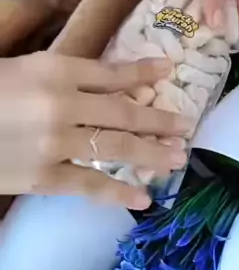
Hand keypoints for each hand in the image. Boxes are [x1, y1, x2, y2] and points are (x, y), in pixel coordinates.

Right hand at [0, 53, 189, 208]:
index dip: (142, 75)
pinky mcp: (43, 178)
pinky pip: (89, 186)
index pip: (110, 74)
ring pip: (115, 149)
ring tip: (177, 157)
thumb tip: (109, 85)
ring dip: (151, 154)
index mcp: (53, 70)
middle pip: (122, 113)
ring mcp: (55, 144)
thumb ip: (65, 76)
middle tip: (185, 126)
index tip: (168, 73)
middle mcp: (61, 105)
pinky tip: (144, 198)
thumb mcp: (23, 70)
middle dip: (158, 120)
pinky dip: (118, 193)